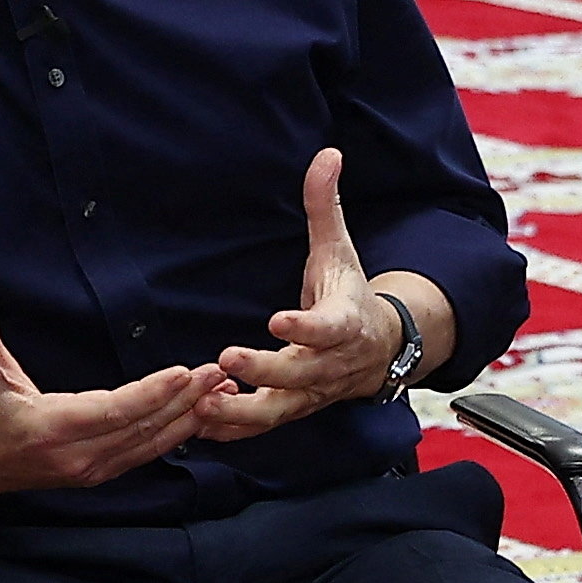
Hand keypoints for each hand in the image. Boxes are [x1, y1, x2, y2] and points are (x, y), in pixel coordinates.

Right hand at [0, 288, 225, 494]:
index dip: (149, 394)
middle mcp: (74, 457)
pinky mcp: (100, 473)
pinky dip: (176, 433)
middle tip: (217, 373)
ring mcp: (90, 470)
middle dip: (183, 401)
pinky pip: (145, 453)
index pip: (110, 412)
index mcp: (49, 427)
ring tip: (222, 391)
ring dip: (188, 418)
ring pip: (149, 444)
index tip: (183, 372)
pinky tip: (201, 412)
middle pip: (140, 429)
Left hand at [198, 146, 448, 441]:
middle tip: (227, 358)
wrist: (380, 349)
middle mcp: (330, 364)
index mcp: (345, 323)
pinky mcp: (293, 409)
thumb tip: (327, 154)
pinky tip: (200, 423)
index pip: (328, 329)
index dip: (305, 327)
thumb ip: (325, 206)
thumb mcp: (340, 250)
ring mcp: (312, 393)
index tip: (279, 320)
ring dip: (242, 411)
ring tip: (205, 404)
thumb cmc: (350, 295)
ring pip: (279, 409)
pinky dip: (235, 428)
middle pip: (300, 374)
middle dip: (265, 370)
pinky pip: (264, 426)